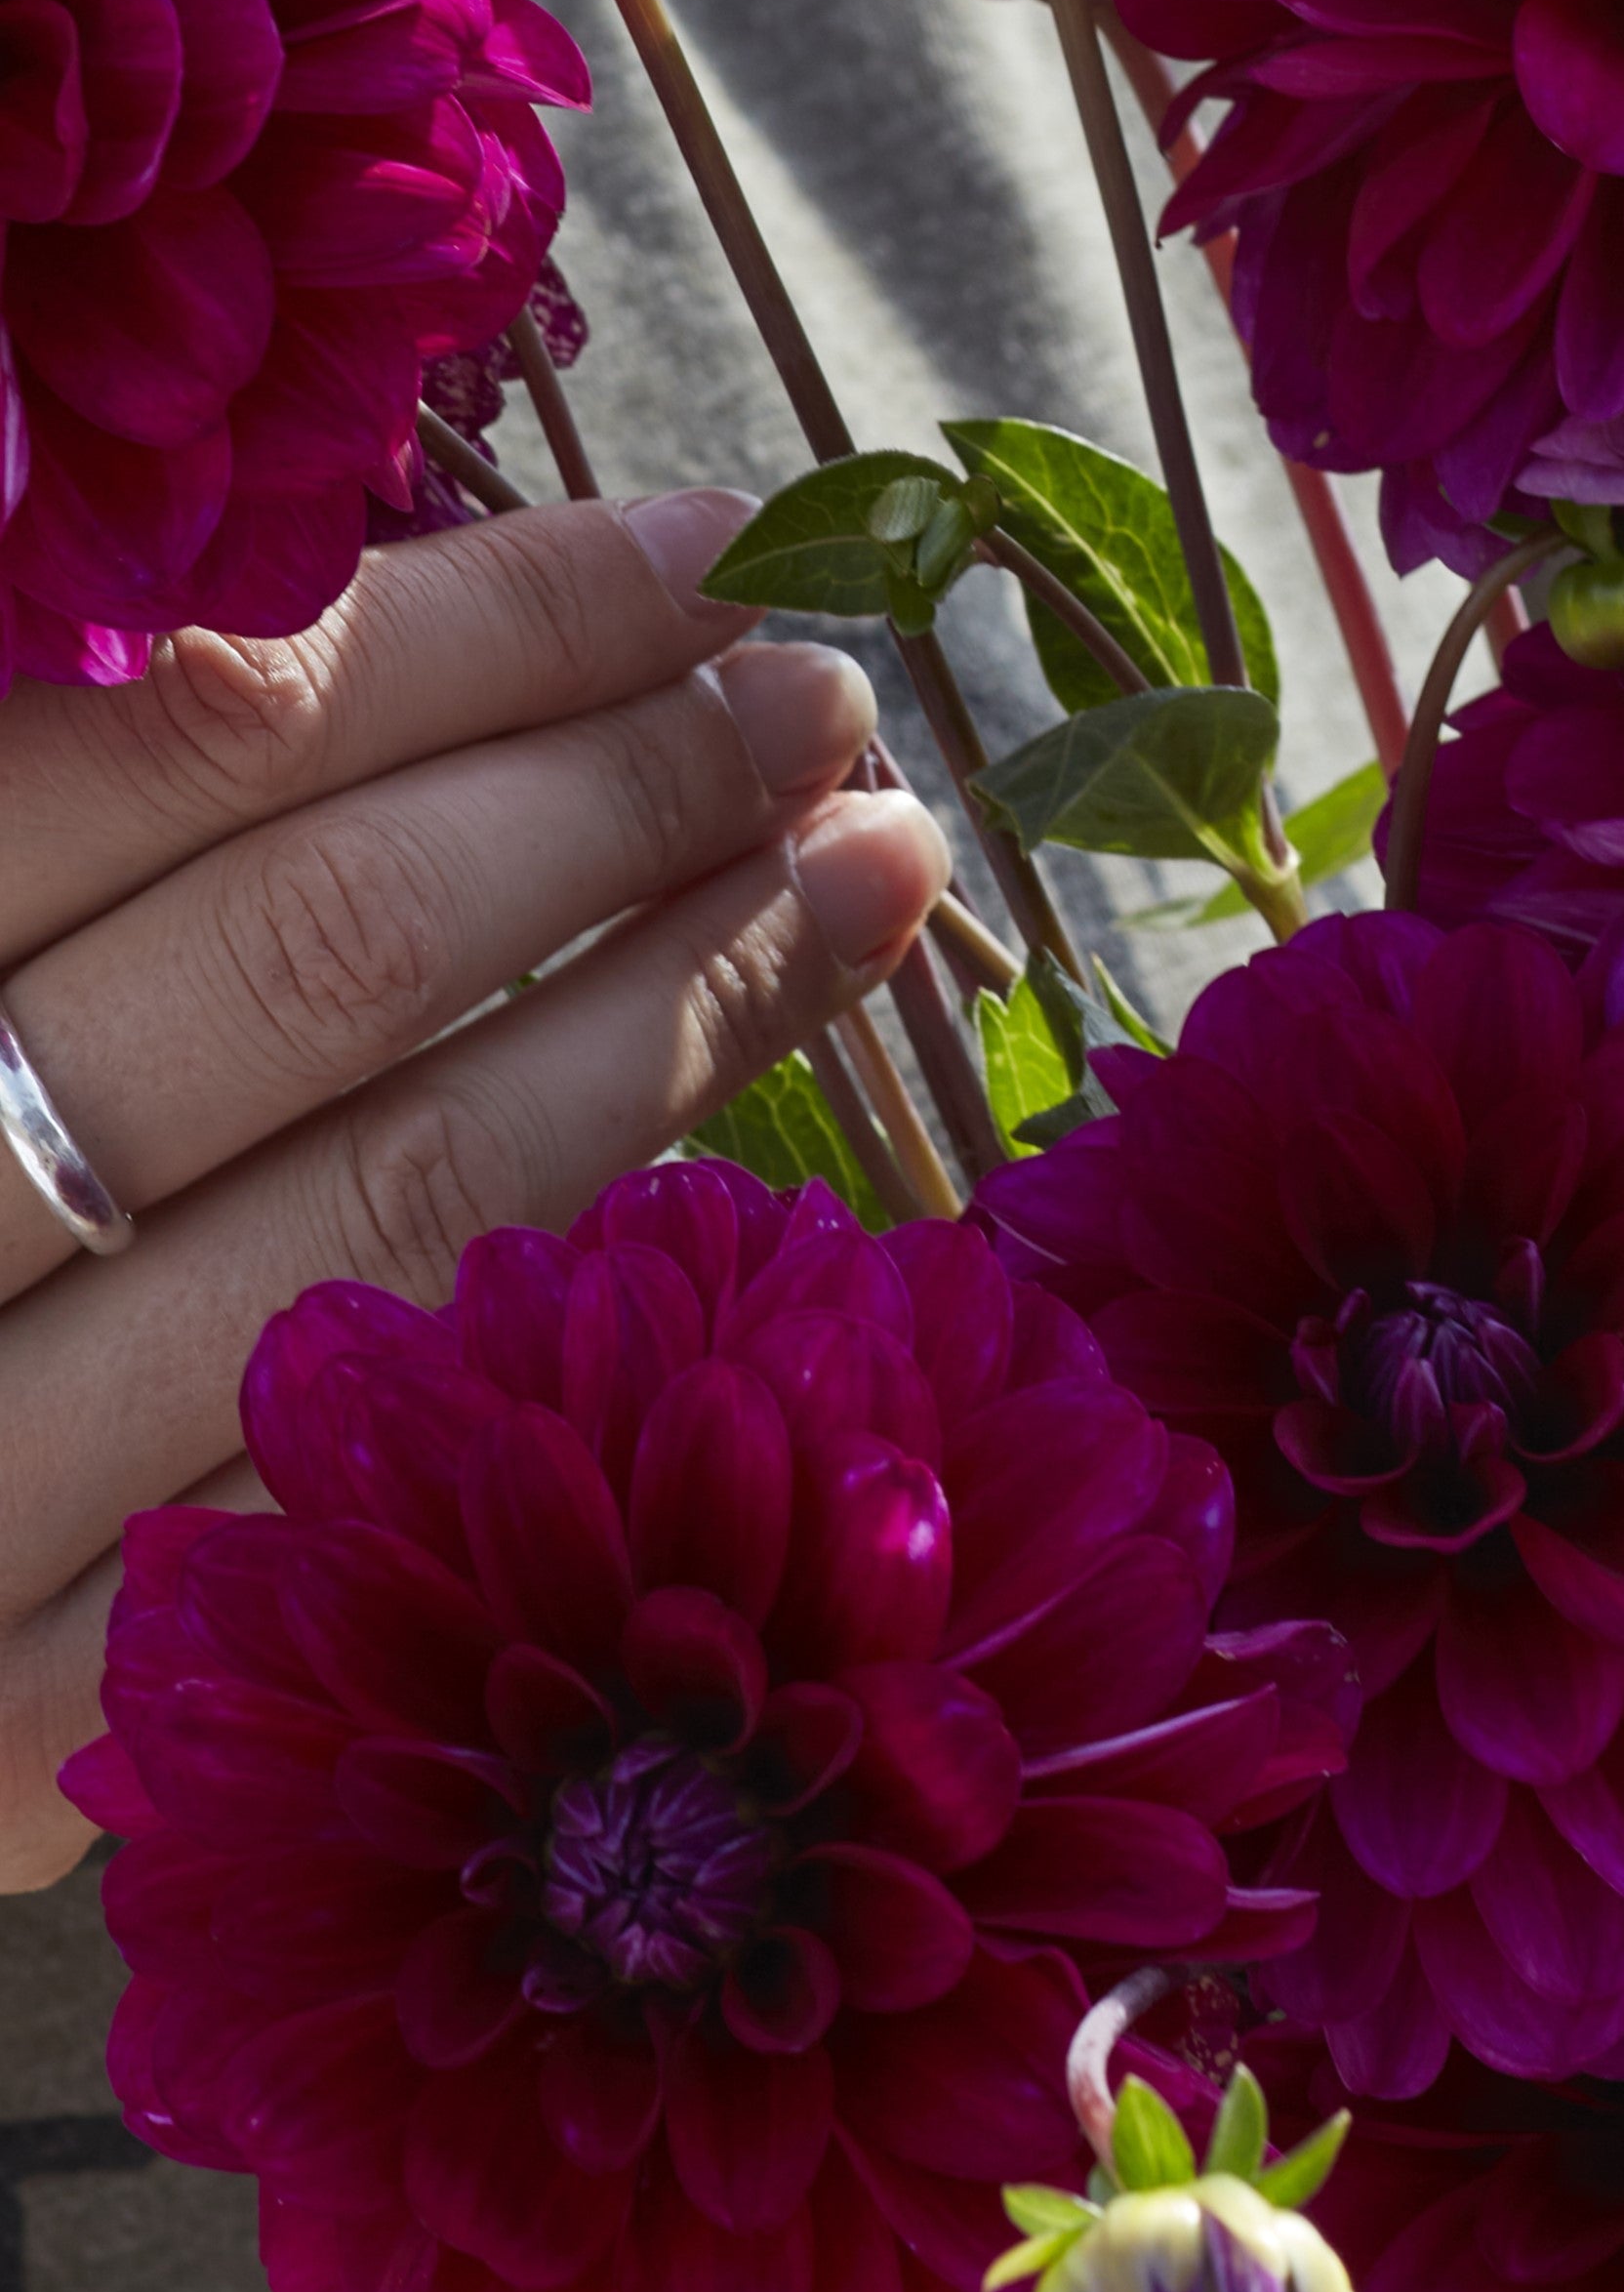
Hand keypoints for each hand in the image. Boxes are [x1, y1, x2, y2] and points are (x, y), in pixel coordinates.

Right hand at [0, 493, 952, 1887]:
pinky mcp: (25, 1735)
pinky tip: (747, 1189)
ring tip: (872, 876)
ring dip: (685, 1021)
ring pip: (406, 1211)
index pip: (201, 730)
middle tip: (829, 700)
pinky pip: (380, 1475)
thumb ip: (76, 786)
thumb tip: (373, 610)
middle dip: (627, 796)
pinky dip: (577, 1313)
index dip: (494, 627)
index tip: (708, 557)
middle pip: (333, 955)